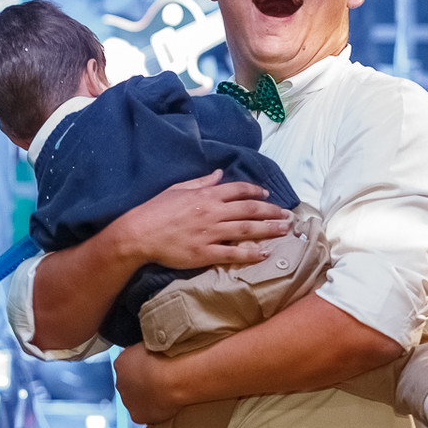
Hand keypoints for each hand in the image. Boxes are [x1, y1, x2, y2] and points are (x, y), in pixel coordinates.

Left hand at [114, 344, 182, 423]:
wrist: (173, 378)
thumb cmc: (166, 358)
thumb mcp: (149, 344)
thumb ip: (139, 350)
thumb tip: (140, 352)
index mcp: (121, 363)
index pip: (126, 367)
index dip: (139, 369)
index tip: (151, 369)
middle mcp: (120, 382)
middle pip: (128, 385)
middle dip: (140, 385)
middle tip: (159, 382)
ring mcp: (127, 401)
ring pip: (136, 401)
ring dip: (146, 398)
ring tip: (165, 393)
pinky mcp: (136, 415)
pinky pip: (144, 414)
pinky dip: (153, 411)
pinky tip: (165, 405)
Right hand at [115, 170, 293, 269]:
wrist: (140, 233)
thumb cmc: (156, 209)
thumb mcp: (179, 188)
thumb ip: (202, 181)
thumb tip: (219, 173)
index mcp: (206, 195)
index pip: (238, 190)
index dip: (256, 192)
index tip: (267, 195)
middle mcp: (212, 212)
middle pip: (249, 210)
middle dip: (271, 212)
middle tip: (287, 216)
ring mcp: (210, 233)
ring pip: (247, 230)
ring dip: (268, 230)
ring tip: (284, 231)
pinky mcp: (205, 253)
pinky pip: (233, 252)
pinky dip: (250, 253)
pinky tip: (264, 253)